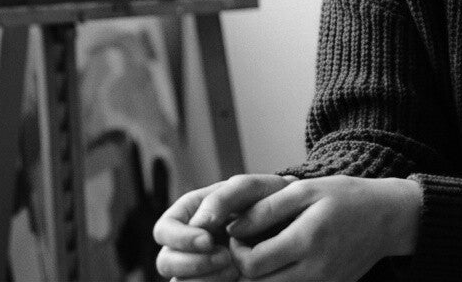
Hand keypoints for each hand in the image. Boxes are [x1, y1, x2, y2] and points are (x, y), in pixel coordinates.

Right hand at [153, 174, 291, 279]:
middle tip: (226, 259)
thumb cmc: (273, 199)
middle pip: (165, 261)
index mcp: (192, 212)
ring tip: (235, 269)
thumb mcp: (253, 188)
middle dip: (192, 263)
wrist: (296, 222)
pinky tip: (235, 278)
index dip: (180, 238)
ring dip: (204, 279)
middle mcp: (190, 241)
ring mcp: (199, 265)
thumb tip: (199, 222)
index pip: (165, 229)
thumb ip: (224, 197)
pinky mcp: (211, 278)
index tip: (208, 240)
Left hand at [222, 174, 422, 281]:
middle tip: (247, 246)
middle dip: (244, 268)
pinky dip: (280, 280)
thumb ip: (268, 208)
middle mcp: (314, 270)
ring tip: (263, 253)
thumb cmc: (346, 197)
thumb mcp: (308, 189)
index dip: (236, 252)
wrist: (388, 217)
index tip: (239, 234)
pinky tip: (283, 261)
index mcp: (307, 240)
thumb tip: (233, 228)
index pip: (252, 264)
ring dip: (261, 277)